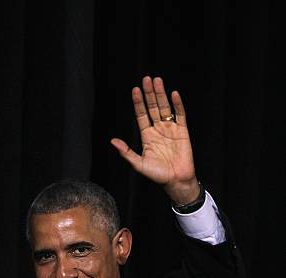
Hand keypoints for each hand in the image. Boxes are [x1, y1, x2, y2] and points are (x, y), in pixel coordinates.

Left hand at [110, 76, 199, 203]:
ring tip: (157, 81)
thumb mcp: (138, 164)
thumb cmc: (157, 174)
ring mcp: (170, 129)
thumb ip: (126, 152)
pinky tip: (173, 94)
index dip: (138, 103)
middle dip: (149, 94)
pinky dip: (177, 105)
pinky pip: (180, 115)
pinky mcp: (182, 131)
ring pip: (165, 108)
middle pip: (153, 107)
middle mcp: (158, 130)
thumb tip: (112, 141)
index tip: (135, 90)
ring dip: (161, 94)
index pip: (141, 115)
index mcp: (146, 136)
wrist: (175, 180)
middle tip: (146, 79)